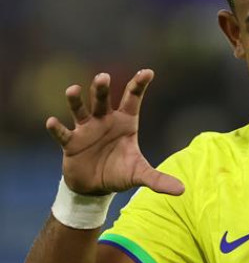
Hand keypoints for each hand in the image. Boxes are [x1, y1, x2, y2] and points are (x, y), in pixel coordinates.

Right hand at [45, 70, 184, 196]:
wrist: (95, 187)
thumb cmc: (119, 173)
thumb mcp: (139, 175)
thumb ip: (158, 179)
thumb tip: (182, 190)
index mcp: (125, 122)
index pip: (133, 99)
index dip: (138, 84)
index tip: (147, 71)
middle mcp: (105, 120)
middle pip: (102, 100)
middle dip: (101, 88)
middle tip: (102, 77)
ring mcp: (86, 130)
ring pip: (80, 110)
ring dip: (76, 100)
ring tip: (73, 90)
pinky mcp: (71, 143)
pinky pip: (62, 133)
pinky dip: (57, 128)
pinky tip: (52, 122)